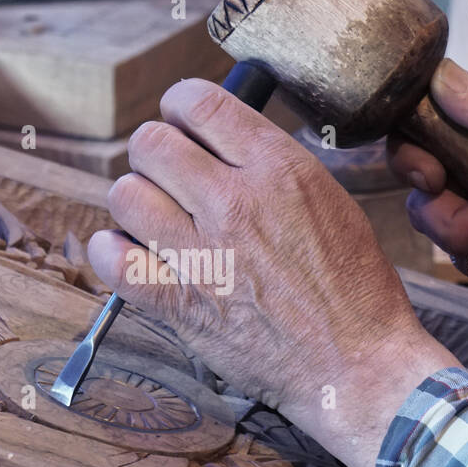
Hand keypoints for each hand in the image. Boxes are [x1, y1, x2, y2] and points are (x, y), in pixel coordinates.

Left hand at [88, 79, 457, 466]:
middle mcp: (235, 203)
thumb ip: (273, 165)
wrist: (355, 364)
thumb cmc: (353, 287)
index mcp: (279, 169)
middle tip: (169, 176)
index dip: (180, 107)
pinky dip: (112, 253)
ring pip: (124, 194)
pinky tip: (132, 254)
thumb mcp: (330, 200)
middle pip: (150, 143)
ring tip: (154, 218)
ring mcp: (202, 255)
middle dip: (155, 153)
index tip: (182, 124)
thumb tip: (223, 140)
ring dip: (134, 202)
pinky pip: (112, 260)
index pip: (198, 102)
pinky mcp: (180, 304)